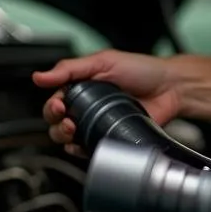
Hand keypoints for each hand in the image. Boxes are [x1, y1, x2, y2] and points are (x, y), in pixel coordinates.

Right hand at [32, 50, 181, 155]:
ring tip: (74, 131)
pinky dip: (81, 150)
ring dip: (64, 138)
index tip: (58, 106)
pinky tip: (82, 145)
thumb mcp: (104, 61)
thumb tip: (39, 77)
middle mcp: (87, 107)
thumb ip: (71, 68)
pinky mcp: (111, 138)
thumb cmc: (142, 70)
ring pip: (69, 139)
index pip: (55, 101)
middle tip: (67, 120)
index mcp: (82, 87)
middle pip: (57, 123)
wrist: (171, 88)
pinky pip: (89, 149)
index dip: (51, 106)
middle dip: (56, 124)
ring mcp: (98, 124)